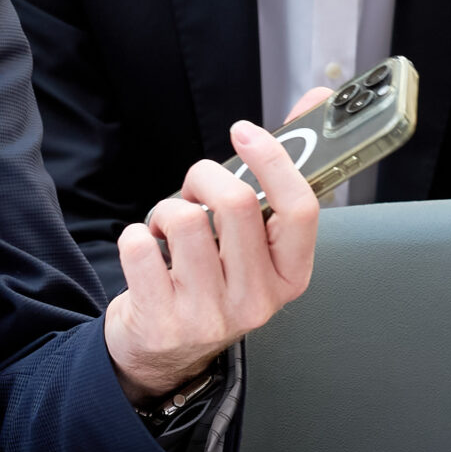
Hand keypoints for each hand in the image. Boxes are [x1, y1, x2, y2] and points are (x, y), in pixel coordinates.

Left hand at [102, 89, 327, 398]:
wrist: (166, 350)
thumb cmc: (216, 282)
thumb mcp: (257, 239)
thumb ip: (284, 170)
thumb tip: (315, 101)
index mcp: (291, 274)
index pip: (300, 208)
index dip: (274, 160)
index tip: (246, 133)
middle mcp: (258, 299)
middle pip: (236, 203)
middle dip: (204, 178)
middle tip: (195, 190)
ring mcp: (210, 314)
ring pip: (184, 219)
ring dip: (166, 209)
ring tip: (169, 229)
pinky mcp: (163, 320)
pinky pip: (140, 247)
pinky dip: (135, 237)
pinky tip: (147, 253)